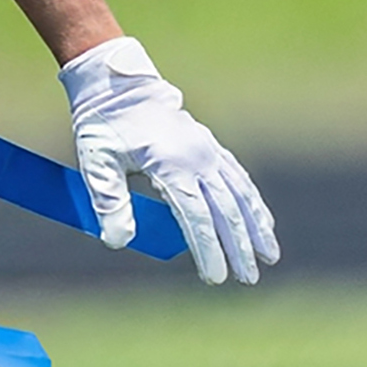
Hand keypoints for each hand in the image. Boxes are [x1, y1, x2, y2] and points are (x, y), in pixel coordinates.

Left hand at [60, 35, 278, 284]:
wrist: (117, 86)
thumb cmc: (102, 127)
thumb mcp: (96, 164)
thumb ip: (108, 203)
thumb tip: (117, 242)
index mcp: (171, 164)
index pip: (196, 216)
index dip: (208, 249)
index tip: (216, 277)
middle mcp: (197, 158)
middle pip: (225, 210)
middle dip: (239, 247)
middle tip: (249, 280)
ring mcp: (207, 151)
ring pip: (240, 194)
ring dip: (256, 226)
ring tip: (270, 256)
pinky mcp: (208, 147)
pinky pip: (238, 177)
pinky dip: (252, 201)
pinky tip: (262, 220)